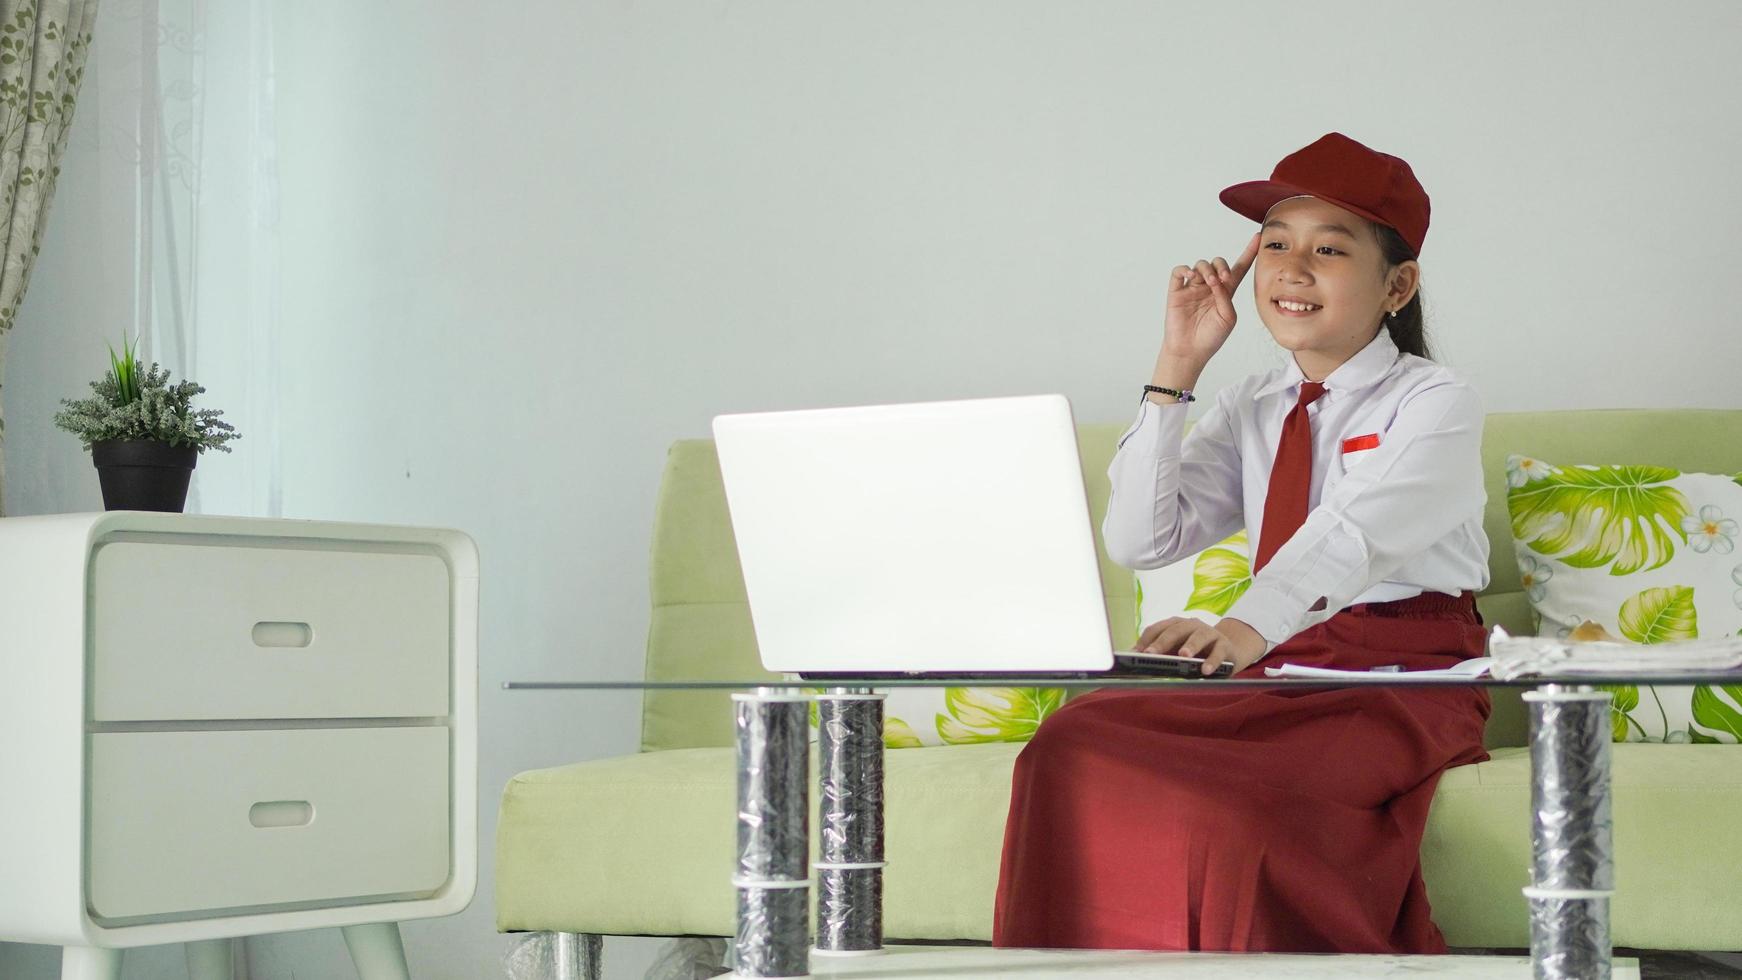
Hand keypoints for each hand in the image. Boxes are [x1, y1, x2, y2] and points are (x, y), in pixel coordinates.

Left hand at [1134, 615, 1268, 676]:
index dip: (1145, 640)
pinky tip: (1206, 671)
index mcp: (1176, 625)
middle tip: (1151, 654)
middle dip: (1162, 642)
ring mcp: (1209, 633)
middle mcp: (1191, 625)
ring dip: (1190, 646)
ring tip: (1183, 656)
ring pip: (1199, 636)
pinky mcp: (1224, 644)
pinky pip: (1218, 652)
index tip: (1135, 653)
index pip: (1157, 628)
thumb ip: (1160, 653)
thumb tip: (1135, 657)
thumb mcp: (1176, 651)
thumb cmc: (1196, 652)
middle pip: (1175, 630)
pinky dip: (1212, 661)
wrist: (1228, 652)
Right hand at [1162, 233, 1260, 366]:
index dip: (1249, 253)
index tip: (1258, 238)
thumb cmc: (1211, 338)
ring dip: (1207, 269)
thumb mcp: (1228, 317)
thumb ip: (1226, 297)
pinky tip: (1191, 275)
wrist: (1190, 351)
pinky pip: (1179, 271)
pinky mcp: (1177, 291)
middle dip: (1222, 266)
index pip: (1238, 268)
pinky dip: (1185, 269)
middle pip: (1218, 263)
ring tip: (1209, 282)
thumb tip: (1216, 280)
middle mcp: (1209, 287)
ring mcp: (1192, 288)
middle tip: (1222, 279)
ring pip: (1200, 265)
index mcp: (1225, 293)